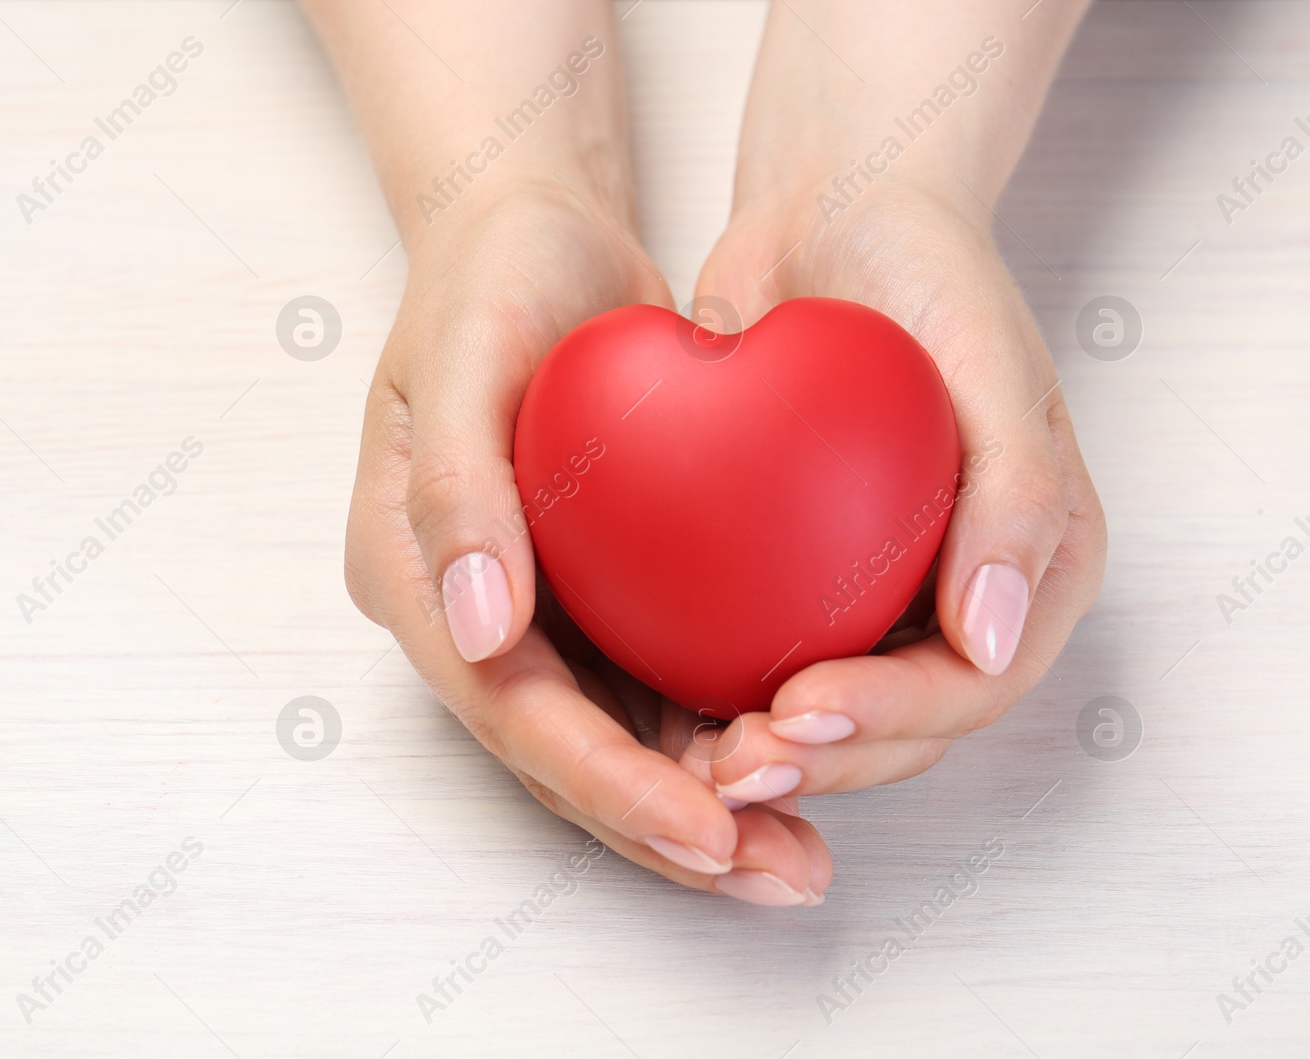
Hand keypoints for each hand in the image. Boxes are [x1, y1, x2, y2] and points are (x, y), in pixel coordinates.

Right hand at [344, 182, 832, 903]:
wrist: (532, 234)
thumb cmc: (488, 281)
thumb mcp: (461, 355)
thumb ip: (456, 489)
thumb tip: (480, 631)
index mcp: (412, 580)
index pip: (509, 712)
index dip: (605, 781)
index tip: (707, 826)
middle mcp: (468, 619)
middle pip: (565, 756)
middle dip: (669, 829)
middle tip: (779, 875)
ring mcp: (532, 614)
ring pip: (617, 742)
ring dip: (707, 807)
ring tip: (802, 858)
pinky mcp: (593, 595)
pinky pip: (655, 687)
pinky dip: (721, 735)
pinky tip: (799, 760)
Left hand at [687, 178, 1106, 798]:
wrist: (836, 212)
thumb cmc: (928, 270)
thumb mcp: (992, 360)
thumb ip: (1016, 496)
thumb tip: (994, 640)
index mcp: (1034, 568)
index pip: (972, 685)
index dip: (890, 721)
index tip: (799, 712)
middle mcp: (964, 598)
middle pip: (903, 727)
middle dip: (822, 763)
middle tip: (732, 766)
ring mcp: (883, 594)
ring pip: (832, 713)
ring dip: (769, 753)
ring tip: (694, 764)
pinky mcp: (804, 576)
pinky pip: (766, 651)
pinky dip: (720, 692)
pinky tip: (659, 710)